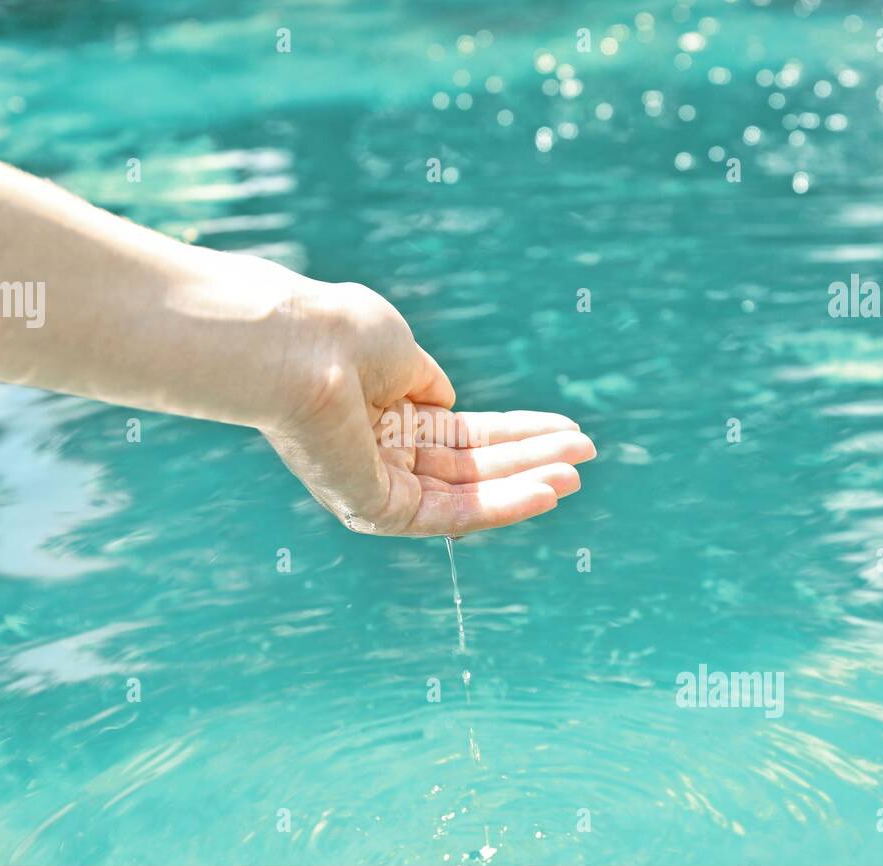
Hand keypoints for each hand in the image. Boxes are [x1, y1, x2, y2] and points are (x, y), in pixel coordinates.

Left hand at [258, 280, 596, 535]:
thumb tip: (447, 402)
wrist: (296, 348)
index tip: (566, 429)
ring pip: (467, 493)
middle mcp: (382, 453)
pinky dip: (502, 504)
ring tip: (576, 475)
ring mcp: (378, 483)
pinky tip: (546, 491)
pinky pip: (450, 514)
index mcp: (387, 413)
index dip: (517, 432)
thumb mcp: (398, 349)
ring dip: (525, 483)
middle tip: (586, 454)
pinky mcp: (375, 509)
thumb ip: (426, 381)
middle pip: (472, 465)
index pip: (464, 432)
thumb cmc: (340, 334)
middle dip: (530, 459)